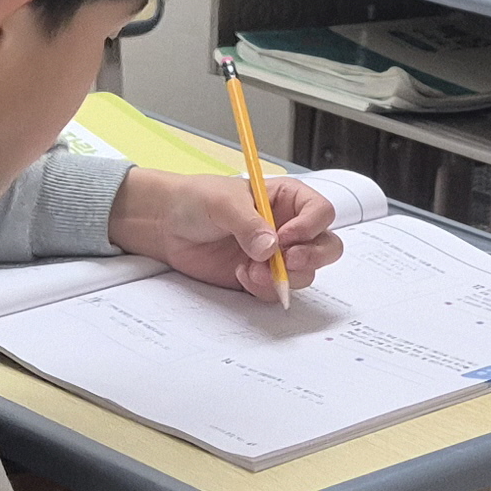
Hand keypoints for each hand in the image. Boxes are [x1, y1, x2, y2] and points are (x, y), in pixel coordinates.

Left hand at [107, 169, 344, 304]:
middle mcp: (288, 227)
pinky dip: (265, 289)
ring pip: (304, 273)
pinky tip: (242, 276)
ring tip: (250, 270)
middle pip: (325, 246)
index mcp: (287, 199)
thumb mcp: (223, 202)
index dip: (310, 227)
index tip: (285, 238)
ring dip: (283, 277)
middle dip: (311, 258)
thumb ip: (249, 223)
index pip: (320, 212)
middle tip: (286, 261)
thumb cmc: (195, 200)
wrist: (165, 225)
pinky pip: (278, 290)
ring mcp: (276, 255)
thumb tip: (270, 248)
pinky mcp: (260, 277)